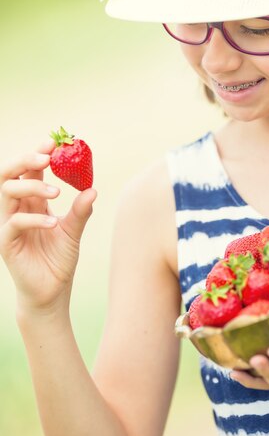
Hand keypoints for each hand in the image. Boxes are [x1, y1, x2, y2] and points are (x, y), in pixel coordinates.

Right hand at [0, 139, 96, 312]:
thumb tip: (92, 189)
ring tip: (58, 192)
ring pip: (8, 193)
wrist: (52, 292)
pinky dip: (34, 218)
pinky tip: (53, 222)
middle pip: (9, 175)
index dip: (38, 154)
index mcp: (32, 202)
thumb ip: (81, 210)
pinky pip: (14, 223)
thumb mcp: (73, 231)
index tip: (54, 143)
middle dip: (26, 160)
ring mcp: (8, 225)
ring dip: (32, 187)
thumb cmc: (59, 260)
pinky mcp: (6, 243)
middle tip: (47, 157)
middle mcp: (17, 209)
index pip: (29, 171)